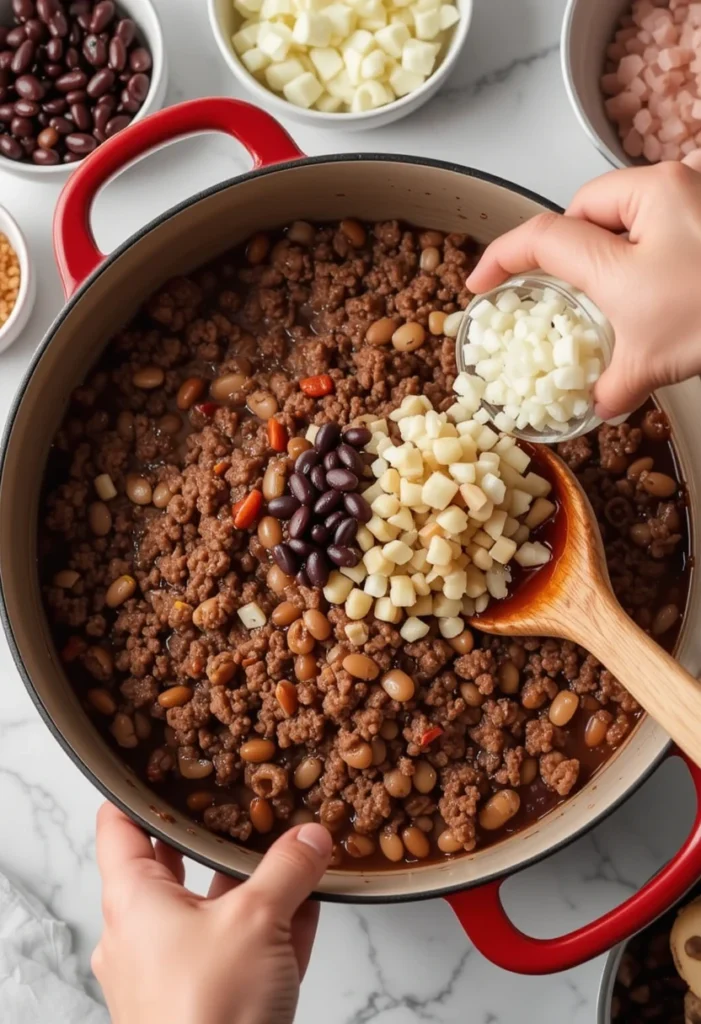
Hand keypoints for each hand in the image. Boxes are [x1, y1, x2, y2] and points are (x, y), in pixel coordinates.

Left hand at [92, 802, 331, 1023]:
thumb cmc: (208, 1013)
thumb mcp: (258, 920)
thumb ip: (288, 869)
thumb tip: (311, 836)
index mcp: (133, 901)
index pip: (120, 825)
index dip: (141, 789)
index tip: (167, 760)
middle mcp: (145, 934)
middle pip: (175, 865)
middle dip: (216, 834)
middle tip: (245, 797)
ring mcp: (176, 971)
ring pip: (215, 909)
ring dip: (256, 882)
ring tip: (294, 848)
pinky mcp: (210, 1003)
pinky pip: (242, 951)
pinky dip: (272, 927)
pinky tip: (311, 904)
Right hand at [466, 152, 700, 419]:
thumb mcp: (655, 357)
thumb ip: (614, 381)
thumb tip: (600, 401)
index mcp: (633, 217)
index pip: (543, 235)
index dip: (501, 259)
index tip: (481, 283)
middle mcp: (662, 189)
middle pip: (585, 212)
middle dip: (569, 254)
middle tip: (567, 299)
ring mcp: (693, 193)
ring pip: (625, 212)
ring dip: (611, 251)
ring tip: (620, 299)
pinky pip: (661, 219)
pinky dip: (648, 250)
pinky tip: (662, 289)